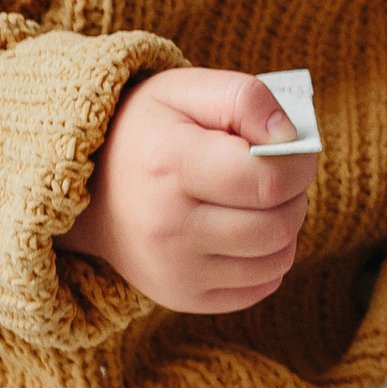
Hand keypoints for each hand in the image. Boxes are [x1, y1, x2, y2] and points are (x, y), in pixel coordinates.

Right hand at [70, 68, 312, 312]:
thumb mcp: (185, 89)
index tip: (291, 147)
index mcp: (169, 165)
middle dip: (295, 195)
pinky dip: (268, 258)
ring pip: (277, 260)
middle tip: (277, 173)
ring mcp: (174, 270)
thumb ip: (244, 98)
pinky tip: (244, 229)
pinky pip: (260, 287)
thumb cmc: (148, 131)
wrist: (88, 190)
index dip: (298, 162)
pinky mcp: (183, 298)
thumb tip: (290, 136)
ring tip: (260, 200)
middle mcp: (168, 227)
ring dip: (286, 226)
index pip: (267, 181)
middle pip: (277, 225)